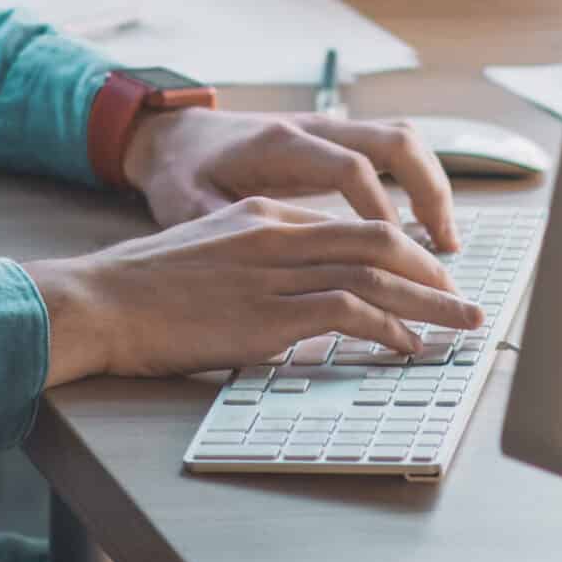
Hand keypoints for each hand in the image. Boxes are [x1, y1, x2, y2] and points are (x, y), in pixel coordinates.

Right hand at [29, 199, 480, 386]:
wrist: (98, 300)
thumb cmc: (141, 288)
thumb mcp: (205, 253)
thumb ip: (254, 261)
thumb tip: (295, 294)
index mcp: (261, 214)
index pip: (347, 223)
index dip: (397, 251)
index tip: (425, 276)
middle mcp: (274, 233)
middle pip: (376, 241)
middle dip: (429, 273)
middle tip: (463, 301)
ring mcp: (272, 272)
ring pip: (373, 274)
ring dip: (426, 304)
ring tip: (458, 327)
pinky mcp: (266, 313)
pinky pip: (346, 312)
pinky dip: (386, 329)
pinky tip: (405, 348)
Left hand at [122, 106, 458, 253]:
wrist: (174, 134)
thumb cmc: (181, 172)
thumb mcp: (190, 203)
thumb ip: (225, 228)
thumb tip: (255, 267)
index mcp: (280, 144)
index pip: (349, 167)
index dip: (380, 211)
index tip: (397, 257)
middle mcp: (313, 128)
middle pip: (394, 140)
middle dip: (431, 192)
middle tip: (446, 249)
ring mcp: (327, 128)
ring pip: (401, 138)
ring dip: (433, 185)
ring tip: (445, 241)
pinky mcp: (333, 140)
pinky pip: (390, 148)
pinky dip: (417, 181)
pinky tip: (423, 226)